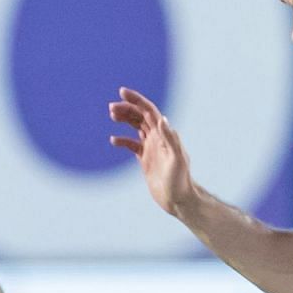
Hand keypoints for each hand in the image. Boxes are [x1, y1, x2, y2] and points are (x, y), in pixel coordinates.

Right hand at [108, 87, 196, 217]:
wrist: (178, 199)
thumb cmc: (180, 180)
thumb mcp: (176, 159)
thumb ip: (170, 139)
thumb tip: (162, 119)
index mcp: (164, 135)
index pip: (149, 111)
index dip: (136, 100)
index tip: (122, 92)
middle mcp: (158, 138)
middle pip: (140, 116)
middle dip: (127, 108)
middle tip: (111, 107)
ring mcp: (151, 148)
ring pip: (136, 127)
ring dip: (124, 119)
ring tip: (112, 115)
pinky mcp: (145, 160)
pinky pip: (132, 145)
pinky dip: (123, 141)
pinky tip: (113, 140)